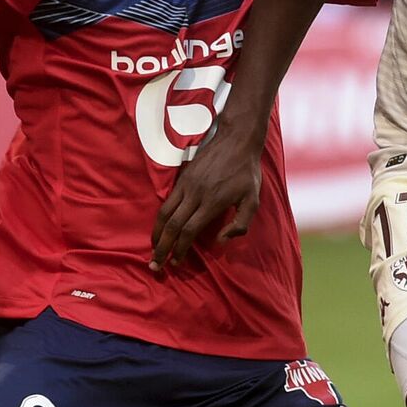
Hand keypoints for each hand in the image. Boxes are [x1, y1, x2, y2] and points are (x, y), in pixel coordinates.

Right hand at [151, 126, 263, 271]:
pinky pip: (166, 201)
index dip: (179, 250)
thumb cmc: (246, 173)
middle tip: (155, 265)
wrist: (236, 140)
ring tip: (153, 249)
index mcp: (212, 203)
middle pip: (172, 226)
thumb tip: (220, 241)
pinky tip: (160, 228)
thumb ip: (240, 224)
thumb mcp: (253, 200)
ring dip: (156, 234)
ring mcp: (186, 185)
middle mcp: (195, 195)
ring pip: (164, 213)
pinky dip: (160, 218)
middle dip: (162, 248)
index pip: (188, 231)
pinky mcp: (182, 178)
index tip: (175, 264)